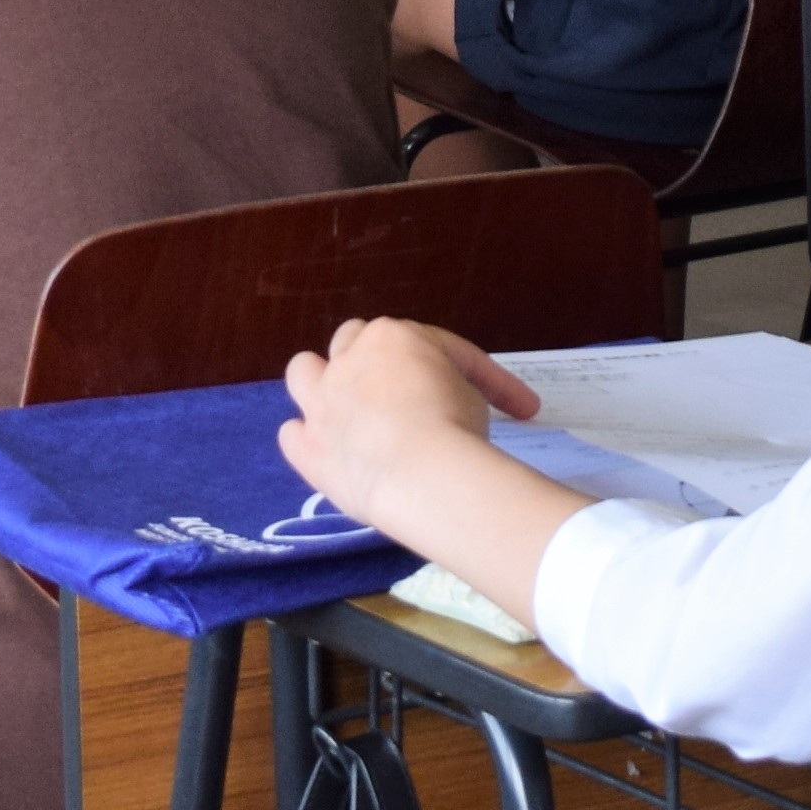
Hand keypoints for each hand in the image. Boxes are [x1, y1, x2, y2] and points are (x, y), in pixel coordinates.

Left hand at [274, 318, 535, 522]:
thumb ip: (453, 386)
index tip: (520, 410)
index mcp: (392, 336)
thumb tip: (454, 405)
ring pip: (302, 371)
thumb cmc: (454, 423)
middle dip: (376, 360)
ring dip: (321, 383)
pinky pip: (291, 434)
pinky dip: (308, 440)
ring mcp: (320, 402)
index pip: (439, 346)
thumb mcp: (473, 392)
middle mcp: (347, 359)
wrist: (421, 472)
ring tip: (345, 408)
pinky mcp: (307, 447)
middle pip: (352, 339)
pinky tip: (331, 452)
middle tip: (410, 392)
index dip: (482, 376)